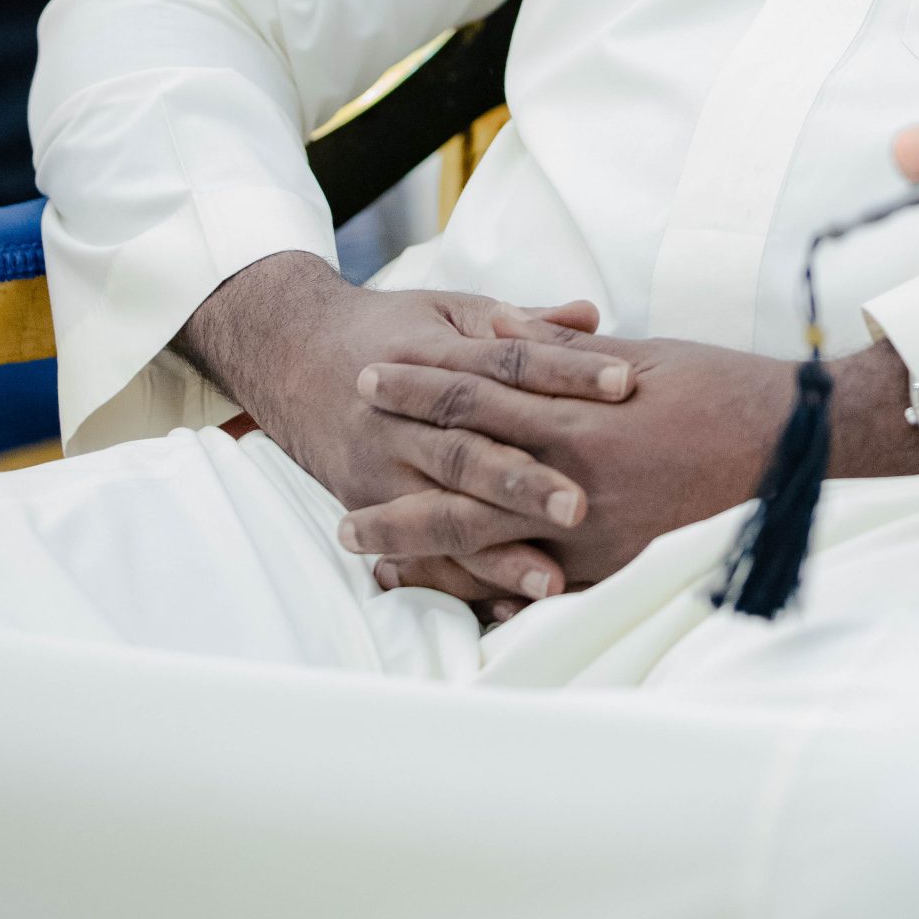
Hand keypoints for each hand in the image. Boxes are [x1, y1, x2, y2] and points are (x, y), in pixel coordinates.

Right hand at [174, 252, 633, 606]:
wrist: (293, 357)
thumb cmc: (394, 333)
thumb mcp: (451, 312)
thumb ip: (522, 323)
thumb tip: (591, 316)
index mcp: (430, 356)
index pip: (506, 364)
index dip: (566, 372)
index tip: (624, 383)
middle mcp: (400, 418)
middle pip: (467, 450)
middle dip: (523, 481)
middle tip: (581, 504)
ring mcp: (380, 469)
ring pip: (440, 514)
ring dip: (494, 550)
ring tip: (550, 580)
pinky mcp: (369, 509)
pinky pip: (416, 556)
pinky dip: (459, 585)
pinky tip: (505, 607)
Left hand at [338, 335, 918, 608]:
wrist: (787, 437)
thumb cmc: (713, 383)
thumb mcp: (631, 354)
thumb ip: (559, 355)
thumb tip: (500, 330)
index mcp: (574, 413)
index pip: (471, 398)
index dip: (414, 390)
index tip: (366, 380)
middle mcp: (576, 479)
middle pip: (461, 487)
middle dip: (397, 499)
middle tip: (341, 512)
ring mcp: (595, 531)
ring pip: (488, 549)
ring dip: (425, 555)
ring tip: (373, 562)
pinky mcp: (617, 563)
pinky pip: (539, 588)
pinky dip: (489, 595)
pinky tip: (450, 603)